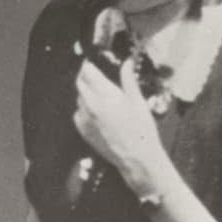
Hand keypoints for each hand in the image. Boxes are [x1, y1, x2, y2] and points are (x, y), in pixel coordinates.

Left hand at [72, 58, 167, 187]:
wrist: (137, 159)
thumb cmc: (142, 130)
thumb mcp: (138, 101)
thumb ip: (129, 80)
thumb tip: (127, 62)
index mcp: (105, 95)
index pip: (87, 71)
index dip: (89, 64)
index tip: (93, 62)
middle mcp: (91, 105)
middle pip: (80, 82)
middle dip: (85, 76)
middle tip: (94, 75)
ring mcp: (85, 119)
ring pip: (79, 98)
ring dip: (85, 92)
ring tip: (100, 95)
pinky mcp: (83, 131)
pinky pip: (78, 113)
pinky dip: (84, 109)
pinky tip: (97, 112)